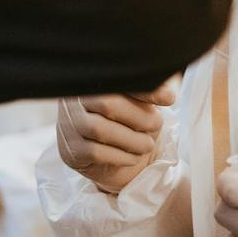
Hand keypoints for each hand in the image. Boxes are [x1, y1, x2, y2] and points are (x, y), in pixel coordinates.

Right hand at [56, 82, 176, 193]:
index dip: (145, 88)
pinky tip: (133, 157)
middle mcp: (73, 99)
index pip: (117, 79)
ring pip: (99, 129)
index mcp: (93, 78)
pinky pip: (95, 152)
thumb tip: (170, 93)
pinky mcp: (70, 150)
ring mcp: (68, 125)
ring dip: (131, 139)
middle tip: (157, 124)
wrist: (111, 157)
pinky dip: (120, 156)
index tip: (169, 99)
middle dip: (139, 116)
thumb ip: (157, 88)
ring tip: (148, 144)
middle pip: (107, 103)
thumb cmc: (130, 120)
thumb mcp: (144, 100)